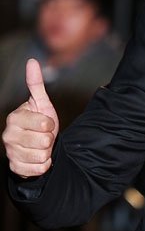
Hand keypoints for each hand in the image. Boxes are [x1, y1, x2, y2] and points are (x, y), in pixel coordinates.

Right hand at [1, 58, 58, 176]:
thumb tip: (32, 61)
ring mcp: (11, 152)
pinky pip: (39, 169)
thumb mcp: (41, 104)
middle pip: (44, 141)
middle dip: (49, 140)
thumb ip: (36, 84)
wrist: (36, 147)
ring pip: (42, 156)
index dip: (50, 125)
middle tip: (43, 137)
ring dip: (46, 153)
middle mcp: (8, 135)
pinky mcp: (16, 168)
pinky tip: (38, 159)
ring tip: (40, 147)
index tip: (44, 124)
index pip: (45, 123)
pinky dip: (43, 165)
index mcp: (14, 118)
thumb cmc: (39, 124)